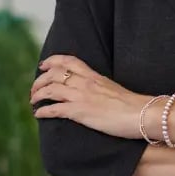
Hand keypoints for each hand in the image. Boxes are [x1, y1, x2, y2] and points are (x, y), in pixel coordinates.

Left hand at [31, 54, 148, 139]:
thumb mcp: (112, 88)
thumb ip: (99, 86)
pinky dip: (43, 111)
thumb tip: (93, 91)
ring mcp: (81, 96)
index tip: (43, 65)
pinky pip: (54, 109)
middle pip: (54, 74)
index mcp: (94, 75)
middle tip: (34, 89)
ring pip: (50, 90)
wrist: (141, 114)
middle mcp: (85, 83)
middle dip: (40, 80)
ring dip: (37, 95)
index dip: (52, 61)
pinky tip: (38, 114)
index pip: (69, 61)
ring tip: (33, 101)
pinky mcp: (80, 112)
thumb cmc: (131, 105)